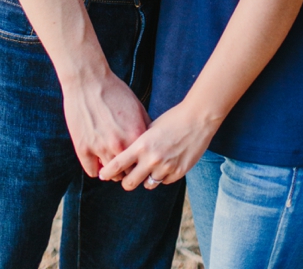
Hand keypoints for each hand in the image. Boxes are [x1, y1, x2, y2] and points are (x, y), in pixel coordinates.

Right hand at [61, 67, 150, 177]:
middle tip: (125, 166)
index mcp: (136, 135)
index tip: (139, 162)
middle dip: (127, 170)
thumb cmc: (115, 92)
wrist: (89, 82)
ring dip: (112, 171)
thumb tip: (150, 143)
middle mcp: (119, 144)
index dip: (141, 163)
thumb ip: (145, 127)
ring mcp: (100, 148)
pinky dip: (96, 168)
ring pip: (110, 174)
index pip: (143, 162)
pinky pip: (92, 171)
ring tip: (112, 164)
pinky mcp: (83, 148)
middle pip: (127, 173)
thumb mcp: (138, 107)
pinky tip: (97, 161)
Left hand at [98, 102, 218, 190]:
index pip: (117, 165)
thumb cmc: (173, 119)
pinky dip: (164, 176)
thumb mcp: (150, 128)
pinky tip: (169, 162)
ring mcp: (166, 167)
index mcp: (142, 145)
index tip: (103, 175)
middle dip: (127, 181)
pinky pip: (164, 181)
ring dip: (148, 178)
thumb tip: (125, 158)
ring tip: (154, 166)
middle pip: (129, 183)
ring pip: (148, 184)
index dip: (107, 172)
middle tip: (129, 177)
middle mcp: (152, 159)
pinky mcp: (179, 172)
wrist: (199, 118)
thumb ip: (138, 145)